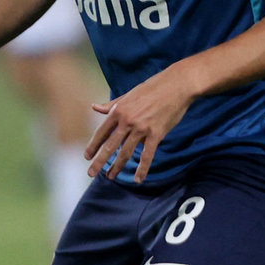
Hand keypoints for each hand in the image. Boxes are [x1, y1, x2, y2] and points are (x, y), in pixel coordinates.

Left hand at [86, 63, 199, 182]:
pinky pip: (148, 155)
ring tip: (110, 177)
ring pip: (126, 153)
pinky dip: (142, 169)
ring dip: (117, 167)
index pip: (101, 132)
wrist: (177, 85)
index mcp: (119, 111)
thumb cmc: (153, 87)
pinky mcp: (157, 134)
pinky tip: (138, 179)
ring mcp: (142, 128)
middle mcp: (127, 121)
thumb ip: (112, 105)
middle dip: (99, 162)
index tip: (87, 156)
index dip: (93, 146)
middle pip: (110, 146)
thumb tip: (94, 107)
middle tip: (91, 173)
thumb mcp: (129, 94)